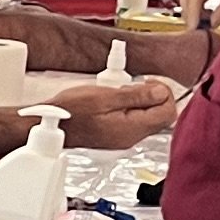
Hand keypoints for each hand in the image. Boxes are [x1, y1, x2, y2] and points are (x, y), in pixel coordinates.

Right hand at [39, 73, 180, 148]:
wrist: (52, 124)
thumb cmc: (71, 111)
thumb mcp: (105, 96)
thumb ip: (136, 96)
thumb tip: (161, 92)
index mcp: (131, 128)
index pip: (168, 113)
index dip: (163, 93)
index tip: (148, 82)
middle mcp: (131, 137)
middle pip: (160, 116)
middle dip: (153, 96)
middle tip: (135, 85)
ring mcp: (124, 137)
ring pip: (148, 117)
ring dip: (139, 100)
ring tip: (120, 91)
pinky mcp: (116, 135)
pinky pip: (134, 119)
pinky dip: (129, 107)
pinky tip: (114, 100)